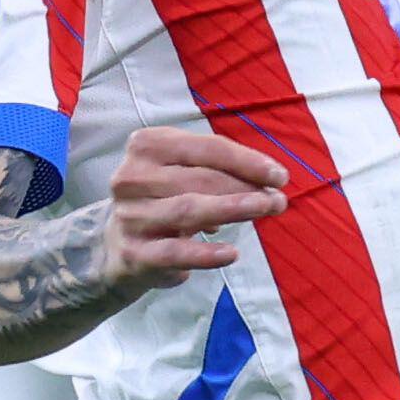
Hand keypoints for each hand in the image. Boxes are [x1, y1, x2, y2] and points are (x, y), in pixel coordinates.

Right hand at [109, 122, 292, 278]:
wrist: (119, 243)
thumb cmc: (165, 198)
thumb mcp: (186, 173)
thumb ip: (222, 171)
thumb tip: (270, 182)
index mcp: (148, 145)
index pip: (206, 148)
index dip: (247, 161)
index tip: (280, 176)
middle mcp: (132, 177)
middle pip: (200, 178)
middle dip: (246, 187)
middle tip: (278, 199)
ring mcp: (130, 216)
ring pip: (188, 210)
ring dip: (234, 209)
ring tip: (267, 211)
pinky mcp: (133, 253)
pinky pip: (174, 252)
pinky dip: (205, 253)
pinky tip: (231, 253)